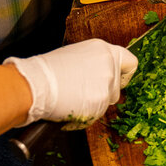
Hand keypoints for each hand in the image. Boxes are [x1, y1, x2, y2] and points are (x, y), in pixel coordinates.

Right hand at [5, 39, 137, 127]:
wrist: (34, 84)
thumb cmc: (46, 71)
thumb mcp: (75, 57)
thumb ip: (93, 64)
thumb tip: (98, 75)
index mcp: (103, 50)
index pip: (130, 62)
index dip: (124, 75)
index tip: (115, 80)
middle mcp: (109, 64)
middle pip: (118, 86)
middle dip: (104, 94)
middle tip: (83, 93)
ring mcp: (107, 83)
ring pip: (108, 101)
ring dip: (95, 104)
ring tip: (73, 99)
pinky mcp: (101, 101)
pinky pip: (98, 114)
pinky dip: (86, 115)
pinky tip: (70, 107)